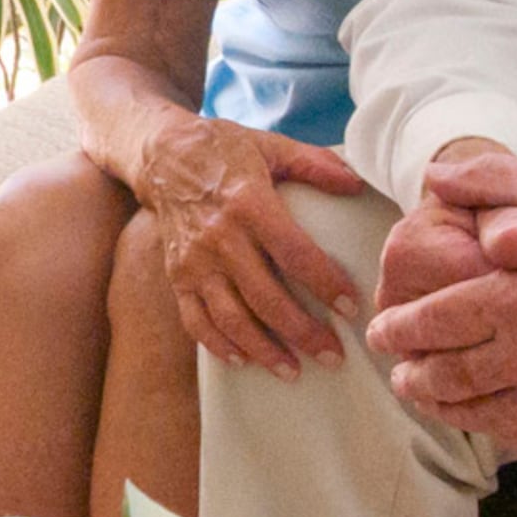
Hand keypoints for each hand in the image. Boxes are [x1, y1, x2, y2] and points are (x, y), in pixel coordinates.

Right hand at [127, 116, 368, 378]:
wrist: (159, 153)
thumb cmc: (222, 149)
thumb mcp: (270, 145)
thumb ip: (314, 164)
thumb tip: (357, 183)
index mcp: (248, 203)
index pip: (294, 253)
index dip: (325, 284)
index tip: (351, 308)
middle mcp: (219, 237)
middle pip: (266, 297)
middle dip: (303, 333)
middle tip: (333, 356)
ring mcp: (194, 261)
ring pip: (231, 318)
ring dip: (264, 350)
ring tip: (294, 371)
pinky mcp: (177, 275)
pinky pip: (196, 320)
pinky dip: (219, 345)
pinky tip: (244, 361)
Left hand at [362, 156, 516, 457]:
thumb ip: (491, 181)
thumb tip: (431, 177)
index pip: (431, 327)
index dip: (396, 330)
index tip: (381, 331)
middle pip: (447, 379)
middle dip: (412, 376)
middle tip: (399, 371)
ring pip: (483, 416)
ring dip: (446, 408)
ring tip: (429, 396)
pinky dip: (504, 427)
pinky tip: (492, 411)